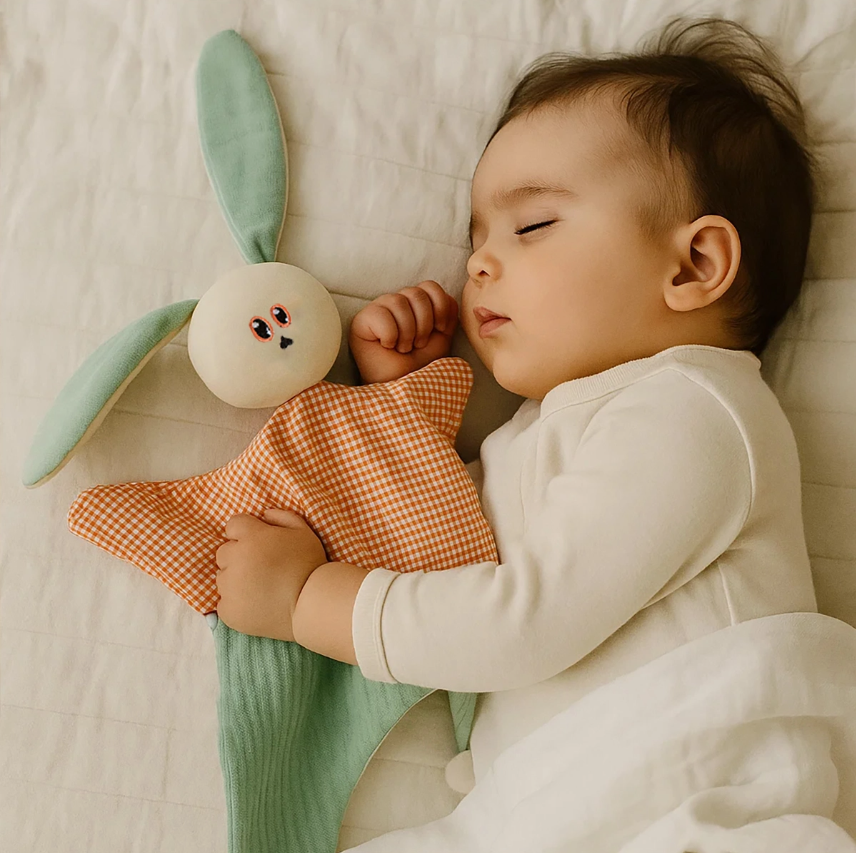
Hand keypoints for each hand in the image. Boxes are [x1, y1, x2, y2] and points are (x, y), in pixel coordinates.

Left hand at [215, 509, 328, 641]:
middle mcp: (235, 559)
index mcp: (252, 537)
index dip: (245, 533)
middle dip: (238, 557)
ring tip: (261, 588)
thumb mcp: (303, 532)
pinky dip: (236, 603)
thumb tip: (263, 514)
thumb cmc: (310, 565)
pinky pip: (224, 602)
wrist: (313, 605)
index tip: (258, 544)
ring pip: (223, 578)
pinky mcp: (228, 611)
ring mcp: (229, 587)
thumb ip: (282, 517)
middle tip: (261, 568)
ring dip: (236, 580)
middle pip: (224, 552)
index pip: (233, 525)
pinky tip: (256, 604)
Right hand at [349, 280, 458, 383]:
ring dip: (408, 332)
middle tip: (418, 344)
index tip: (439, 329)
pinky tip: (386, 347)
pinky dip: (390, 335)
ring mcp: (377, 310)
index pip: (429, 286)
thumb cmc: (420, 364)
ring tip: (403, 348)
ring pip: (399, 302)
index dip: (440, 306)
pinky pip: (381, 314)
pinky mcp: (360, 321)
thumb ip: (448, 313)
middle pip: (416, 293)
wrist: (403, 386)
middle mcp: (395, 303)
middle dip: (424, 323)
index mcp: (414, 304)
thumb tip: (447, 296)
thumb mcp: (442, 337)